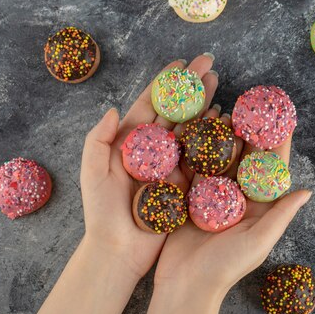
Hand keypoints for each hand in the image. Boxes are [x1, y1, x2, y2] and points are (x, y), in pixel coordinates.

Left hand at [79, 54, 217, 278]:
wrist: (119, 250)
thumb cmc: (101, 212)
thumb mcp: (91, 174)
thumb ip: (98, 141)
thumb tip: (113, 110)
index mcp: (129, 141)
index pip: (149, 104)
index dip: (165, 83)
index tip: (181, 63)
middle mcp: (152, 148)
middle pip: (174, 110)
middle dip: (191, 87)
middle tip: (209, 65)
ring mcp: (169, 164)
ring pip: (190, 127)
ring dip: (204, 104)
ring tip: (218, 84)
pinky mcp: (184, 182)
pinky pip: (200, 155)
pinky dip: (211, 136)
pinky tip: (223, 119)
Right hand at [153, 106, 311, 295]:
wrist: (186, 285)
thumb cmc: (226, 268)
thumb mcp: (258, 241)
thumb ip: (280, 215)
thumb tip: (308, 190)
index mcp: (258, 208)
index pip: (271, 171)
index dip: (278, 145)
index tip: (283, 119)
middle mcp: (236, 199)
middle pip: (245, 160)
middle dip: (248, 134)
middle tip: (251, 106)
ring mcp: (211, 197)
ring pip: (220, 159)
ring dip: (222, 137)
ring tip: (224, 112)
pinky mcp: (188, 198)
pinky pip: (194, 169)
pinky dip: (196, 149)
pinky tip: (196, 130)